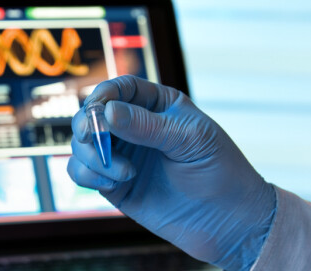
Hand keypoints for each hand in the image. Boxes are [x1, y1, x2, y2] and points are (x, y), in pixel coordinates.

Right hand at [67, 75, 275, 269]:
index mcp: (157, 106)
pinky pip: (82, 172)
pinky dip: (88, 175)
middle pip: (92, 115)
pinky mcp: (113, 185)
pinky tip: (115, 184)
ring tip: (124, 174)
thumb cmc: (220, 172)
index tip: (99, 109)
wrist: (229, 221)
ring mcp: (122, 156)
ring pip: (81, 144)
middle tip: (92, 138)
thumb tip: (106, 113)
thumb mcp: (190, 140)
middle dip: (87, 125)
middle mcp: (134, 128)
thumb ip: (147, 125)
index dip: (104, 94)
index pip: (120, 88)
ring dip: (92, 155)